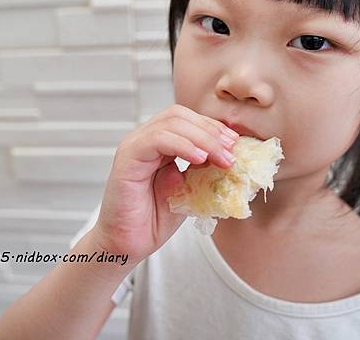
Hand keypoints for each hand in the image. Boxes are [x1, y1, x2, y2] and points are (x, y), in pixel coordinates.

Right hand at [91, 104, 238, 264]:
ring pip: (171, 122)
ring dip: (203, 138)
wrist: (125, 246)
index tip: (234, 144)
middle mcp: (144, 141)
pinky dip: (182, 145)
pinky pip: (157, 139)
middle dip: (210, 130)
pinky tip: (199, 159)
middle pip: (179, 115)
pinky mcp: (127, 158)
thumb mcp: (187, 192)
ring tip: (221, 158)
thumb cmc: (151, 222)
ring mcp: (134, 147)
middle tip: (231, 150)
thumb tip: (225, 157)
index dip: (212, 128)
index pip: (186, 120)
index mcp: (157, 145)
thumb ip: (200, 172)